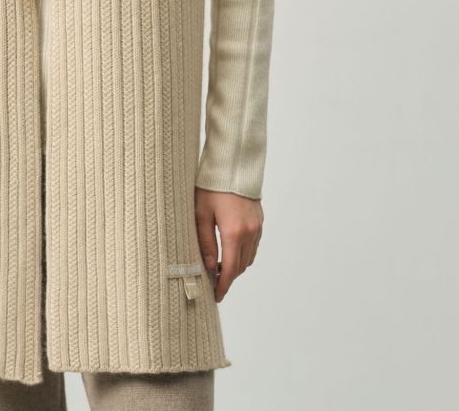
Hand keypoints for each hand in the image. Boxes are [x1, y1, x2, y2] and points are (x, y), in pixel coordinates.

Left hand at [194, 187, 263, 302]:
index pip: (229, 269)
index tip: (216, 297)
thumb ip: (205, 242)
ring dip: (236, 266)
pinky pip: (253, 245)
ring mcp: (257, 226)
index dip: (223, 286)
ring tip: (220, 268)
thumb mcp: (201, 213)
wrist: (233, 163)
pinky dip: (244, 253)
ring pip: (248, 257)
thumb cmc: (211, 186)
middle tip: (214, 285)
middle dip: (228, 278)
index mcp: (233, 232)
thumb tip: (209, 267)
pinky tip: (231, 251)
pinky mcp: (259, 220)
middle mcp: (249, 232)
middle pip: (240, 266)